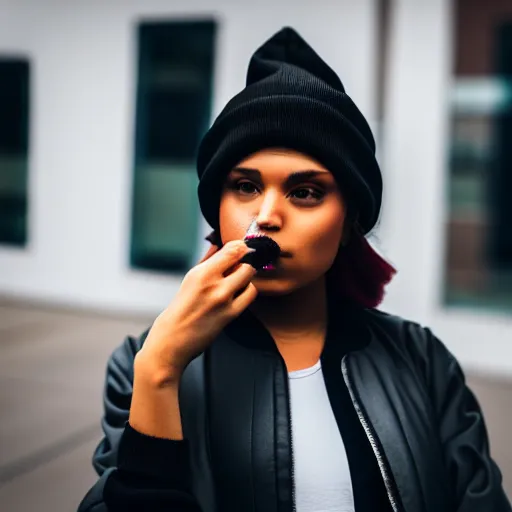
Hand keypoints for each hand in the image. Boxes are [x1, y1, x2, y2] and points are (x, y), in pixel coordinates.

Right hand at [136, 240, 257, 382]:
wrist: (172, 341)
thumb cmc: (179, 309)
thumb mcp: (189, 279)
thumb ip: (207, 261)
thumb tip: (219, 244)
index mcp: (201, 272)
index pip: (234, 249)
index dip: (241, 247)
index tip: (241, 249)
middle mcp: (213, 284)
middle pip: (245, 262)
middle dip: (244, 262)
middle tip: (238, 267)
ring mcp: (223, 300)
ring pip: (249, 276)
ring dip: (246, 277)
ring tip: (235, 282)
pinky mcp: (231, 314)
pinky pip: (250, 294)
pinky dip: (247, 291)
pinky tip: (237, 294)